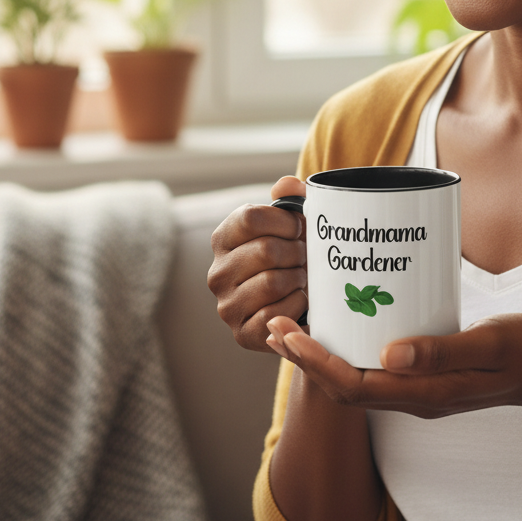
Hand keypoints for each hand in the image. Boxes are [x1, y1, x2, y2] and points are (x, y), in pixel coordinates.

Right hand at [208, 176, 307, 351]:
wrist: (304, 307)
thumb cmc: (297, 258)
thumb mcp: (295, 225)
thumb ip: (292, 198)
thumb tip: (286, 186)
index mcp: (224, 239)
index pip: (250, 218)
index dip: (285, 221)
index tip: (299, 229)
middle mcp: (217, 273)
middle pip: (266, 250)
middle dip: (296, 252)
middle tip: (304, 258)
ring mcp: (227, 306)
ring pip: (272, 282)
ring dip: (299, 279)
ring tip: (301, 278)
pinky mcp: (243, 334)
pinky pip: (277, 314)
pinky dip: (297, 306)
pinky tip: (299, 302)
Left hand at [265, 313, 521, 417]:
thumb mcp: (492, 344)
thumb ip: (444, 351)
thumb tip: (388, 355)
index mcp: (426, 394)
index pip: (354, 386)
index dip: (315, 363)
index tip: (288, 334)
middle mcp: (414, 398)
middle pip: (344, 387)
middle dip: (304, 360)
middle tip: (274, 326)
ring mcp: (416, 391)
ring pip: (354, 381)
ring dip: (319, 357)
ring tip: (290, 327)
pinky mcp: (421, 378)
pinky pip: (371, 371)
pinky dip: (344, 351)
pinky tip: (337, 324)